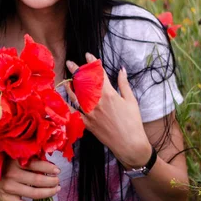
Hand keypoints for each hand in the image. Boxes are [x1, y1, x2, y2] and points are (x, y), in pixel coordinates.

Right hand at [0, 159, 60, 200]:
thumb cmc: (1, 164)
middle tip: (58, 180)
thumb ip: (27, 157)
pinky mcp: (8, 200)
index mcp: (14, 162)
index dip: (49, 167)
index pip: (36, 165)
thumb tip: (48, 160)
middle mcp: (12, 175)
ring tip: (56, 189)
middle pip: (38, 180)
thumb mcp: (12, 156)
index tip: (57, 169)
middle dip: (52, 181)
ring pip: (34, 194)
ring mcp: (10, 189)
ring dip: (49, 192)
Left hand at [64, 52, 151, 168]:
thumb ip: (124, 84)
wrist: (129, 144)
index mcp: (109, 94)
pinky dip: (70, 102)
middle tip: (71, 63)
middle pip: (84, 82)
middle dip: (77, 71)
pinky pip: (75, 110)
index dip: (92, 63)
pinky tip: (67, 96)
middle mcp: (97, 102)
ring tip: (67, 78)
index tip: (88, 56)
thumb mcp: (131, 100)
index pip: (98, 74)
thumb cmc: (133, 122)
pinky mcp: (87, 123)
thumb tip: (121, 70)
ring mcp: (90, 113)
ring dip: (71, 85)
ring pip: (77, 95)